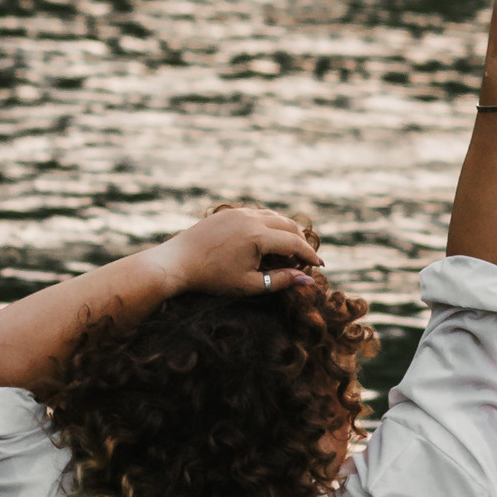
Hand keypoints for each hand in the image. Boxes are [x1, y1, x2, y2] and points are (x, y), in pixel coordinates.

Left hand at [164, 204, 325, 297]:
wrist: (177, 261)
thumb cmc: (212, 278)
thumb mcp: (249, 284)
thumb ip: (281, 280)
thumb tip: (307, 279)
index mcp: (258, 236)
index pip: (295, 243)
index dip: (310, 255)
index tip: (319, 266)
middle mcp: (251, 218)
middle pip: (288, 225)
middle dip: (301, 242)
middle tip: (304, 260)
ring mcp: (239, 212)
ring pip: (274, 216)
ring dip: (286, 232)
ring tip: (287, 252)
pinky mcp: (229, 211)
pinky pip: (258, 214)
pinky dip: (269, 225)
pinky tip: (267, 241)